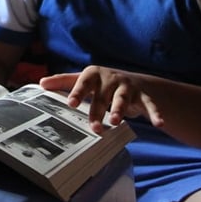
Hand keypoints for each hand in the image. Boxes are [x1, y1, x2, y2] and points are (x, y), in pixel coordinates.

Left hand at [40, 66, 163, 133]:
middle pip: (102, 96)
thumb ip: (63, 82)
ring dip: (119, 109)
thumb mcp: (83, 80)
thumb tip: (40, 84)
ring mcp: (127, 86)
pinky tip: (160, 123)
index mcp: (94, 74)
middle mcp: (111, 78)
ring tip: (115, 121)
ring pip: (123, 98)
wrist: (131, 80)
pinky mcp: (142, 95)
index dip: (78, 92)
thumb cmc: (100, 84)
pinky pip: (149, 104)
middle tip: (94, 127)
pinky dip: (155, 113)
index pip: (83, 82)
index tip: (71, 104)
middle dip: (98, 111)